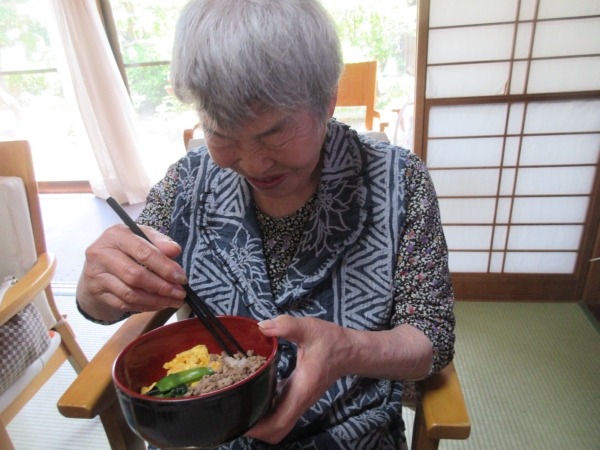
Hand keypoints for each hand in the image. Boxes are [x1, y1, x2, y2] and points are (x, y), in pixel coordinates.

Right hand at [77, 224, 187, 321]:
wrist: (97, 263)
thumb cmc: (125, 247)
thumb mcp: (141, 236)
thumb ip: (159, 241)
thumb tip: (175, 251)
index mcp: (116, 235)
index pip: (143, 252)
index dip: (165, 267)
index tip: (182, 278)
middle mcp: (101, 254)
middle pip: (135, 275)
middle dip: (162, 286)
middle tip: (180, 293)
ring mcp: (96, 275)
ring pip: (130, 293)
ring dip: (156, 300)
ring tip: (174, 301)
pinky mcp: (96, 292)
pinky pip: (124, 304)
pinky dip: (145, 306)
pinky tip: (159, 304)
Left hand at [245, 316, 433, 443]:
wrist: (351, 350)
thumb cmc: (332, 342)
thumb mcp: (310, 329)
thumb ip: (286, 326)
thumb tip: (262, 326)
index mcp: (301, 390)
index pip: (278, 423)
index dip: (257, 427)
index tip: (239, 419)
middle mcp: (300, 400)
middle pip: (276, 431)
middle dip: (255, 428)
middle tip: (235, 411)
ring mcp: (300, 400)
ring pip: (278, 423)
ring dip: (260, 420)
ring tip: (240, 403)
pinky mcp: (298, 394)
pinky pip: (281, 410)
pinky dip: (266, 409)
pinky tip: (255, 392)